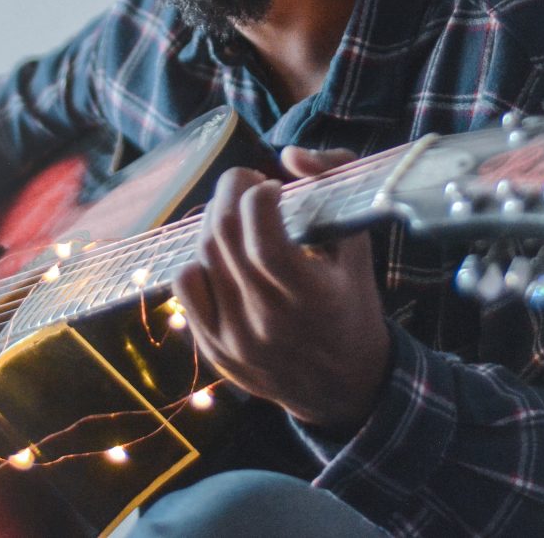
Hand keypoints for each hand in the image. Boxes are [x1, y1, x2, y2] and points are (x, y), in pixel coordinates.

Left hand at [173, 147, 391, 435]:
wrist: (343, 387)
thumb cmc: (352, 307)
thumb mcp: (359, 248)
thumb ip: (335, 187)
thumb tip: (291, 155)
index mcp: (309, 296)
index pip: (262, 235)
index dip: (258, 195)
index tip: (273, 187)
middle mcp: (267, 320)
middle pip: (224, 236)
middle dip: (230, 192)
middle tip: (246, 182)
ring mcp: (235, 338)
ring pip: (203, 256)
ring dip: (214, 221)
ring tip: (235, 215)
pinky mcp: (214, 349)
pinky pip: (185, 289)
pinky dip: (197, 259)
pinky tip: (220, 255)